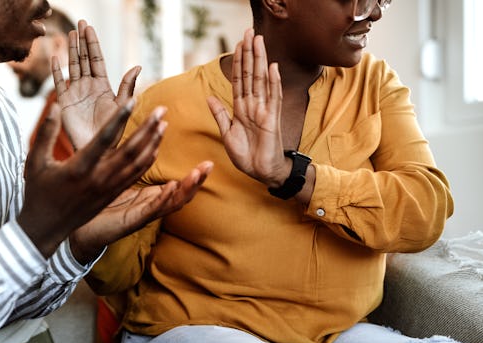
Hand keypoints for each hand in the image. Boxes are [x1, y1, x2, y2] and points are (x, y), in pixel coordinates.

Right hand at [19, 100, 170, 258]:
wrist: (45, 229)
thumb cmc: (37, 192)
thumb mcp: (35, 161)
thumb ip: (46, 132)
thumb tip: (57, 105)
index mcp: (79, 168)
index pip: (104, 139)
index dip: (120, 119)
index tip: (133, 100)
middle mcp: (97, 179)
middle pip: (129, 151)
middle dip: (147, 129)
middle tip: (161, 109)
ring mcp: (107, 189)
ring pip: (137, 165)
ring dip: (152, 143)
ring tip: (164, 124)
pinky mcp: (111, 196)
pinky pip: (134, 177)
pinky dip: (147, 162)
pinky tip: (155, 148)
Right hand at [52, 20, 140, 150]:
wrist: (97, 153)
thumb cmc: (113, 134)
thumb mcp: (122, 108)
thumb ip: (127, 87)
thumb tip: (137, 67)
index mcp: (102, 86)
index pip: (96, 60)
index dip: (93, 44)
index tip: (89, 27)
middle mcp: (88, 87)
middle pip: (83, 59)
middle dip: (81, 41)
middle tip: (80, 22)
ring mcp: (75, 94)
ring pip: (72, 67)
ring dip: (70, 51)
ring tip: (69, 33)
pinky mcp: (64, 103)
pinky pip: (59, 83)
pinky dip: (56, 71)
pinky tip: (55, 57)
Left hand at [70, 162, 212, 263]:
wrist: (76, 229)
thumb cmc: (93, 204)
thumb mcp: (114, 178)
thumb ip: (127, 162)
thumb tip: (137, 139)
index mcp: (147, 198)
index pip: (177, 187)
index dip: (193, 176)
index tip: (208, 161)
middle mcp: (148, 207)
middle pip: (180, 195)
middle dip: (196, 181)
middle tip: (209, 165)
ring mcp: (141, 216)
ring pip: (170, 203)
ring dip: (185, 188)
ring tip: (197, 174)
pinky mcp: (130, 222)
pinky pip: (150, 211)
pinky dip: (162, 199)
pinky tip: (171, 187)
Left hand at [206, 29, 289, 186]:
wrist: (261, 172)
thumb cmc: (246, 155)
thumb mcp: (227, 134)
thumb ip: (220, 115)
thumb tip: (209, 97)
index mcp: (241, 108)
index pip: (239, 79)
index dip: (238, 61)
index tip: (238, 43)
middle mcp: (253, 105)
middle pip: (250, 74)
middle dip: (249, 53)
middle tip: (249, 31)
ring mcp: (264, 110)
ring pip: (261, 80)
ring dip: (260, 60)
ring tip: (259, 41)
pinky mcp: (272, 119)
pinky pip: (273, 98)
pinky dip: (273, 83)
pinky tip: (273, 67)